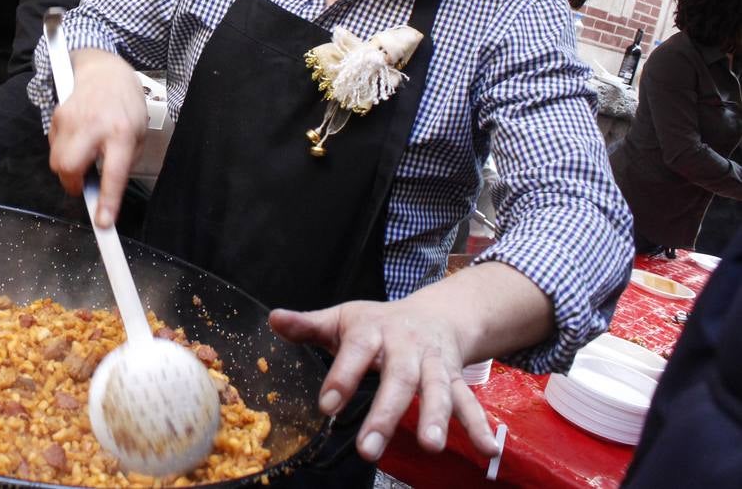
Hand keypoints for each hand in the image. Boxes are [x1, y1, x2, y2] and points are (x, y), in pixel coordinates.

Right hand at [46, 48, 146, 228]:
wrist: (104, 70)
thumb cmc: (125, 104)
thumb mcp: (138, 133)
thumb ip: (123, 161)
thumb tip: (105, 192)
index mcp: (122, 132)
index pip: (114, 173)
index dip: (107, 201)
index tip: (103, 222)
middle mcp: (95, 125)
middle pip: (68, 167)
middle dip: (72, 183)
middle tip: (83, 183)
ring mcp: (72, 118)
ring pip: (57, 161)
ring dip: (68, 168)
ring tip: (84, 155)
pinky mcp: (57, 115)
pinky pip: (53, 147)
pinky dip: (63, 152)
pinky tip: (77, 140)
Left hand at [267, 261, 552, 462]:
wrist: (434, 312)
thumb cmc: (378, 322)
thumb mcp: (343, 319)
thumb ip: (308, 326)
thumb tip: (273, 319)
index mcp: (372, 331)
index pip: (355, 353)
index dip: (341, 377)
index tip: (326, 405)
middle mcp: (406, 347)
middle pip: (398, 379)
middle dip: (385, 414)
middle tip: (369, 448)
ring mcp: (433, 363)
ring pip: (437, 390)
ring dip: (437, 417)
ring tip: (432, 445)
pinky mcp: (454, 378)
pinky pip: (468, 401)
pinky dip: (478, 424)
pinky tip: (487, 449)